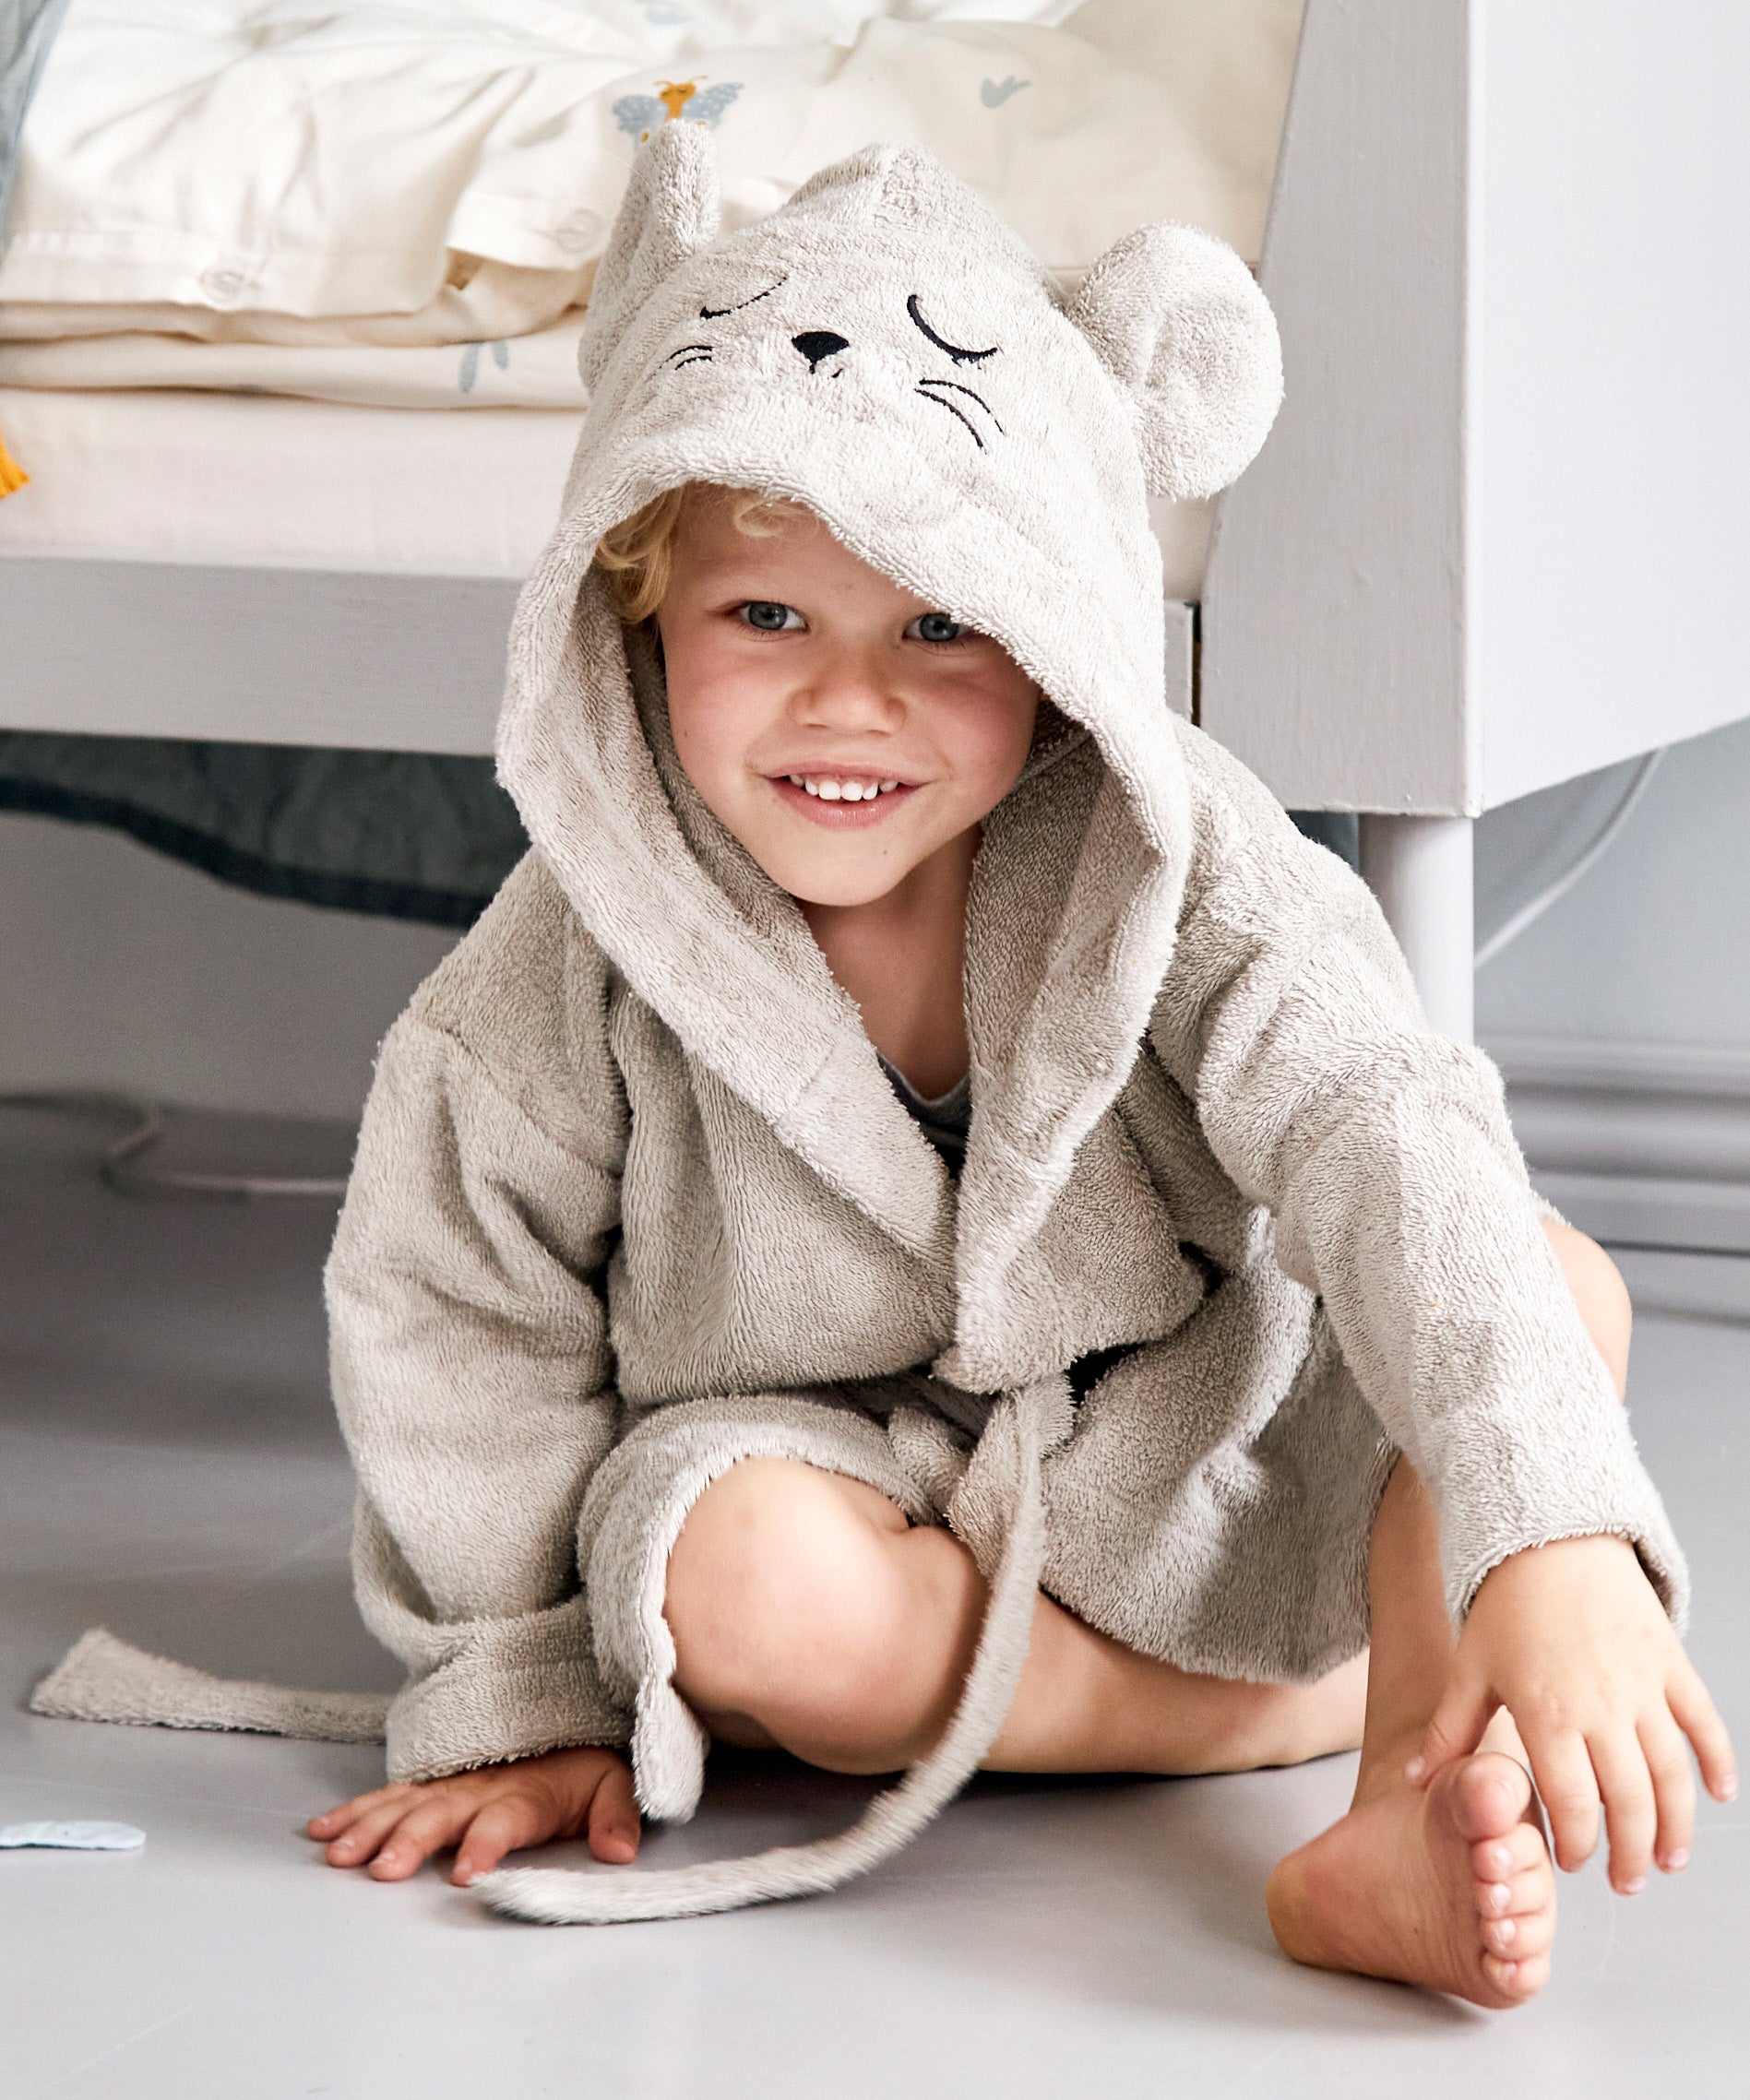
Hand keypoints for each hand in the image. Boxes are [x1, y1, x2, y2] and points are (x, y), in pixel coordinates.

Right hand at [307, 1744, 639, 1885]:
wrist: (568, 1724)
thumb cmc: (586, 1768)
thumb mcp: (615, 1787)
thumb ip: (617, 1817)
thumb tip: (620, 1851)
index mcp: (527, 1795)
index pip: (504, 1820)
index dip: (484, 1844)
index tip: (464, 1874)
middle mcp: (481, 1787)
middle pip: (441, 1813)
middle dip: (409, 1841)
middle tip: (380, 1871)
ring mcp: (452, 1783)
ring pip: (404, 1804)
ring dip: (370, 1827)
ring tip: (337, 1854)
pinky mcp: (432, 1783)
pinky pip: (389, 1794)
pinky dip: (354, 1810)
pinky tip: (323, 1829)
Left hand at [1410, 1535, 1736, 1893]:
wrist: (1551, 1536)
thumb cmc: (1504, 1605)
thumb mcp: (1469, 1667)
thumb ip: (1448, 1731)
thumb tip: (1412, 1779)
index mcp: (1546, 1715)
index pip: (1571, 1805)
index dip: (1577, 1845)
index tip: (1573, 1864)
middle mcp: (1601, 1708)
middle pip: (1628, 1804)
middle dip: (1629, 1854)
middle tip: (1626, 1883)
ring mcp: (1642, 1688)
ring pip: (1671, 1776)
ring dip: (1675, 1826)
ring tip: (1669, 1860)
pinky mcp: (1671, 1665)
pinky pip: (1704, 1724)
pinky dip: (1717, 1763)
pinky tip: (1718, 1796)